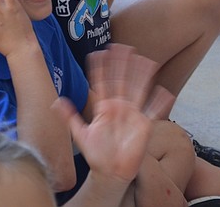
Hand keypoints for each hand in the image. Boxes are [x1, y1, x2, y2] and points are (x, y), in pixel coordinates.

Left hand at [54, 44, 173, 184]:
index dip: (101, 68)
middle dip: (122, 64)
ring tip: (145, 60)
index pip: (102, 83)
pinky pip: (153, 112)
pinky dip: (159, 103)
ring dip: (142, 75)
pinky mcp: (144, 126)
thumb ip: (69, 117)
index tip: (100, 52)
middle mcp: (119, 107)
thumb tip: (55, 102)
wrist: (109, 172)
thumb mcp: (80, 134)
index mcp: (104, 107)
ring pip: (138, 90)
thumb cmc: (96, 153)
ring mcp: (132, 115)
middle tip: (123, 46)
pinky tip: (164, 91)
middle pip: (122, 80)